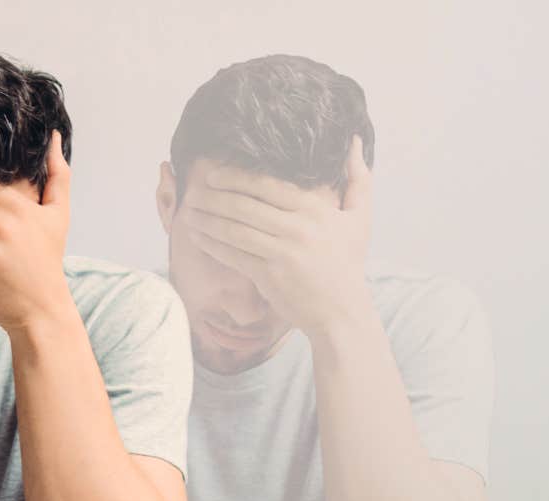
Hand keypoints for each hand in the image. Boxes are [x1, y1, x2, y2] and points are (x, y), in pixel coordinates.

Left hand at [179, 136, 372, 337]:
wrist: (341, 310)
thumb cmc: (348, 262)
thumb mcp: (360, 217)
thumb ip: (358, 178)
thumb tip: (354, 141)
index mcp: (315, 209)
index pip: (267, 185)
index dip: (236, 178)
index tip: (214, 175)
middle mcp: (298, 228)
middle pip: (245, 205)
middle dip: (214, 197)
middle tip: (194, 191)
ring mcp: (282, 252)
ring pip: (235, 229)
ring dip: (207, 219)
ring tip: (189, 212)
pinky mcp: (269, 275)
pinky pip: (233, 255)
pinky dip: (212, 244)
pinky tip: (197, 236)